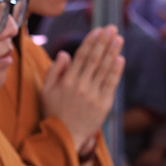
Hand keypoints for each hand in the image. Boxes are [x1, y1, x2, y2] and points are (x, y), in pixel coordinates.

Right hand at [41, 26, 124, 151]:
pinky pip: (111, 84)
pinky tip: (120, 58)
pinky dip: (116, 70)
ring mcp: (94, 95)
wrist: (64, 137)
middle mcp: (81, 87)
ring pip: (104, 69)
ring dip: (112, 52)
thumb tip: (65, 54)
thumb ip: (54, 71)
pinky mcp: (104, 104)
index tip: (98, 30)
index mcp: (67, 82)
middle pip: (95, 59)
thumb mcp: (46, 91)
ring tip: (118, 38)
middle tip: (111, 28)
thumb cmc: (53, 112)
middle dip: (104, 42)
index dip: (90, 42)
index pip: (81, 57)